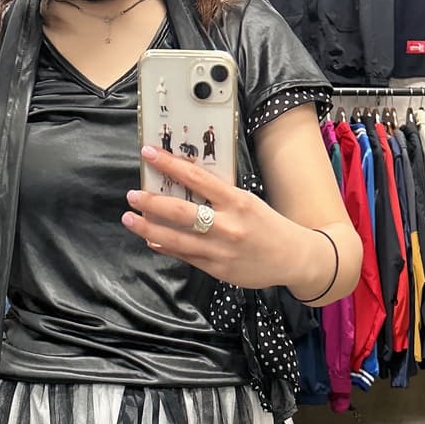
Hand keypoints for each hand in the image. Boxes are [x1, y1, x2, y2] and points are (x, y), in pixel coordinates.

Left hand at [121, 145, 299, 290]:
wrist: (293, 257)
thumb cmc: (268, 225)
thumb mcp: (248, 201)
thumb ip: (218, 195)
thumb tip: (183, 184)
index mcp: (237, 201)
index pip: (195, 177)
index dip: (168, 164)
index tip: (149, 154)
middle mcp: (227, 225)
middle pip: (179, 211)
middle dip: (151, 202)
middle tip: (132, 195)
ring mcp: (220, 250)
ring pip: (175, 238)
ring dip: (148, 228)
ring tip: (130, 219)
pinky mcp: (217, 269)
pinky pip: (184, 256)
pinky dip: (165, 247)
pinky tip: (151, 241)